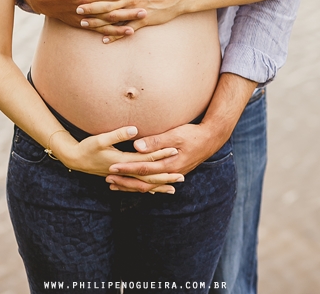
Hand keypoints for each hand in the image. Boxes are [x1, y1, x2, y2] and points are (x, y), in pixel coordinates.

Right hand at [53, 125, 184, 194]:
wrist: (74, 160)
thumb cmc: (87, 148)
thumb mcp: (101, 139)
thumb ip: (118, 134)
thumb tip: (135, 130)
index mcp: (123, 161)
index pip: (146, 158)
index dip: (161, 154)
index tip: (175, 151)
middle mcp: (124, 172)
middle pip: (148, 176)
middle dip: (165, 177)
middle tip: (181, 177)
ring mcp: (122, 177)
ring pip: (143, 184)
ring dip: (158, 186)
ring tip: (173, 188)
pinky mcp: (119, 177)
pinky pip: (136, 186)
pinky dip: (146, 188)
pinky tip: (153, 191)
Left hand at [76, 0, 187, 39]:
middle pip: (108, 2)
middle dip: (91, 5)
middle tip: (77, 7)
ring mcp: (137, 11)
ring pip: (114, 18)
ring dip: (98, 21)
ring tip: (84, 23)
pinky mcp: (143, 22)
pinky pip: (126, 30)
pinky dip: (115, 36)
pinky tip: (104, 40)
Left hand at [104, 121, 226, 192]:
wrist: (211, 139)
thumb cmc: (192, 134)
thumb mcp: (175, 134)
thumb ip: (156, 141)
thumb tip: (137, 146)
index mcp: (169, 164)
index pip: (143, 169)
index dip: (127, 168)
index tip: (112, 168)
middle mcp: (170, 173)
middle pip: (144, 181)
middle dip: (125, 181)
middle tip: (108, 180)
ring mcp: (172, 174)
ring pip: (149, 185)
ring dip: (132, 185)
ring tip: (116, 184)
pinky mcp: (173, 172)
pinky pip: (155, 183)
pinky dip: (143, 185)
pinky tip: (135, 185)